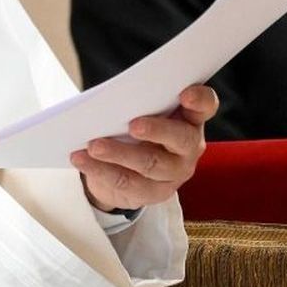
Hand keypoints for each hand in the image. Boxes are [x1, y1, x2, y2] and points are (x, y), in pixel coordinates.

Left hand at [70, 84, 216, 212]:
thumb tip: (110, 99)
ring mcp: (174, 173)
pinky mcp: (153, 193)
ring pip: (150, 164)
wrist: (126, 171)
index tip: (186, 93)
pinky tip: (81, 159)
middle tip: (133, 124)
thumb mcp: (141, 112)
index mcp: (189, 119)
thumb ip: (138, 102)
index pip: (205, 106)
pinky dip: (100, 169)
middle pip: (181, 138)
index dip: (200, 99)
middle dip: (157, 130)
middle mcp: (189, 147)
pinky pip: (126, 183)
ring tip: (94, 145)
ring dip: (120, 153)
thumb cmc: (134, 129)